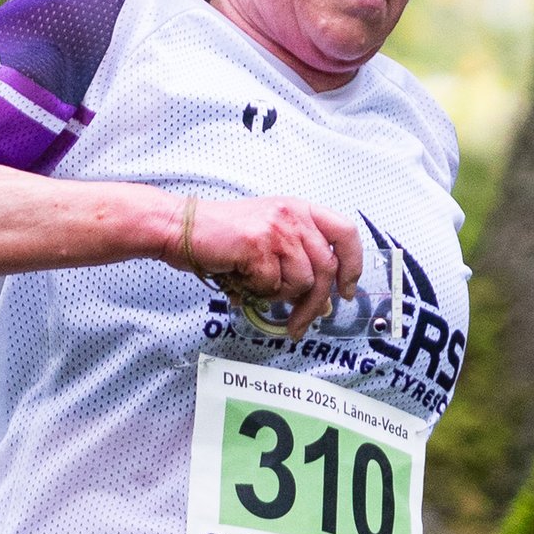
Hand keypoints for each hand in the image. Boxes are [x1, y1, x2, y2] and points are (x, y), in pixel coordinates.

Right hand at [173, 195, 364, 338]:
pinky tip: (241, 279)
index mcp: (300, 210)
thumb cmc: (222, 237)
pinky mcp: (259, 245)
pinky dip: (257, 292)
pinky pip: (272, 285)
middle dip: (315, 303)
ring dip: (279, 295)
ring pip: (301, 281)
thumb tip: (322, 302)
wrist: (180, 228)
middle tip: (300, 324)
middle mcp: (293, 215)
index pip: (346, 233)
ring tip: (255, 286)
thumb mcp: (269, 239)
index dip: (353, 265)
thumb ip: (298, 262)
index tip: (346, 290)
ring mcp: (277, 229)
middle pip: (326, 267)